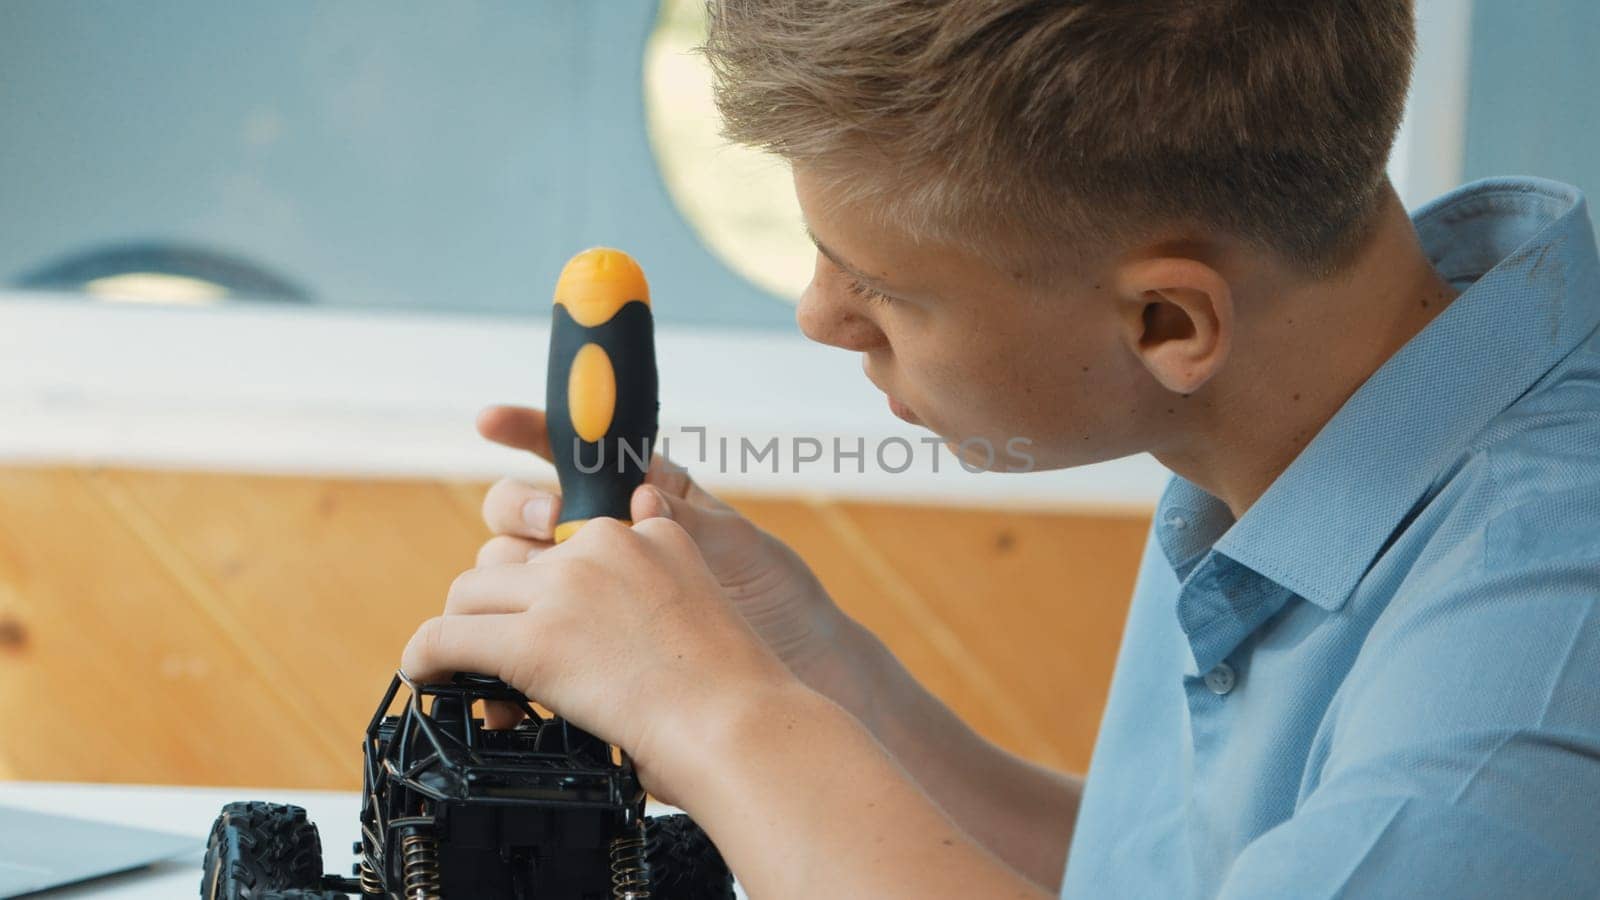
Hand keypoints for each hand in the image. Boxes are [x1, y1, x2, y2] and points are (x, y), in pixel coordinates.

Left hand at [402, 515, 796, 804]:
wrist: (742, 727)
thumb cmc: (734, 692)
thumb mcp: (703, 601)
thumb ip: (660, 573)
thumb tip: (640, 536)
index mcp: (649, 535)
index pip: (562, 545)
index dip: (544, 589)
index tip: (547, 624)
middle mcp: (604, 546)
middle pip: (511, 559)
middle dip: (496, 608)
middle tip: (494, 655)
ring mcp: (566, 589)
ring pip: (471, 591)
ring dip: (462, 631)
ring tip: (460, 669)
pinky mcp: (534, 639)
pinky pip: (447, 636)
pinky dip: (426, 657)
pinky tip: (425, 677)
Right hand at [471, 406, 871, 713]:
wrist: (779, 674)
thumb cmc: (769, 597)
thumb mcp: (737, 546)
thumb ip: (688, 518)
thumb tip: (644, 496)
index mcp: (634, 491)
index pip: (568, 448)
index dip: (523, 428)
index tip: (490, 419)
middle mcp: (596, 537)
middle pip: (519, 511)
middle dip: (520, 509)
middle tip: (551, 521)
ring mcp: (580, 591)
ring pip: (508, 572)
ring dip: (508, 579)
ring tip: (543, 587)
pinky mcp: (570, 646)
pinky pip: (519, 636)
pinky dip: (505, 645)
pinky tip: (520, 654)